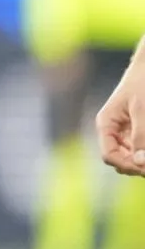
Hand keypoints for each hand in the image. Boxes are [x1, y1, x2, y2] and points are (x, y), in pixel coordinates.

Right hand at [96, 56, 144, 176]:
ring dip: (141, 159)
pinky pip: (138, 149)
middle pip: (120, 160)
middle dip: (137, 165)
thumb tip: (141, 163)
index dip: (128, 165)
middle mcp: (112, 131)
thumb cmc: (144, 83)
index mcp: (106, 124)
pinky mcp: (136, 131)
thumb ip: (141, 136)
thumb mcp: (142, 110)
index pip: (109, 155)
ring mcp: (124, 132)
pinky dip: (143, 152)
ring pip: (130, 158)